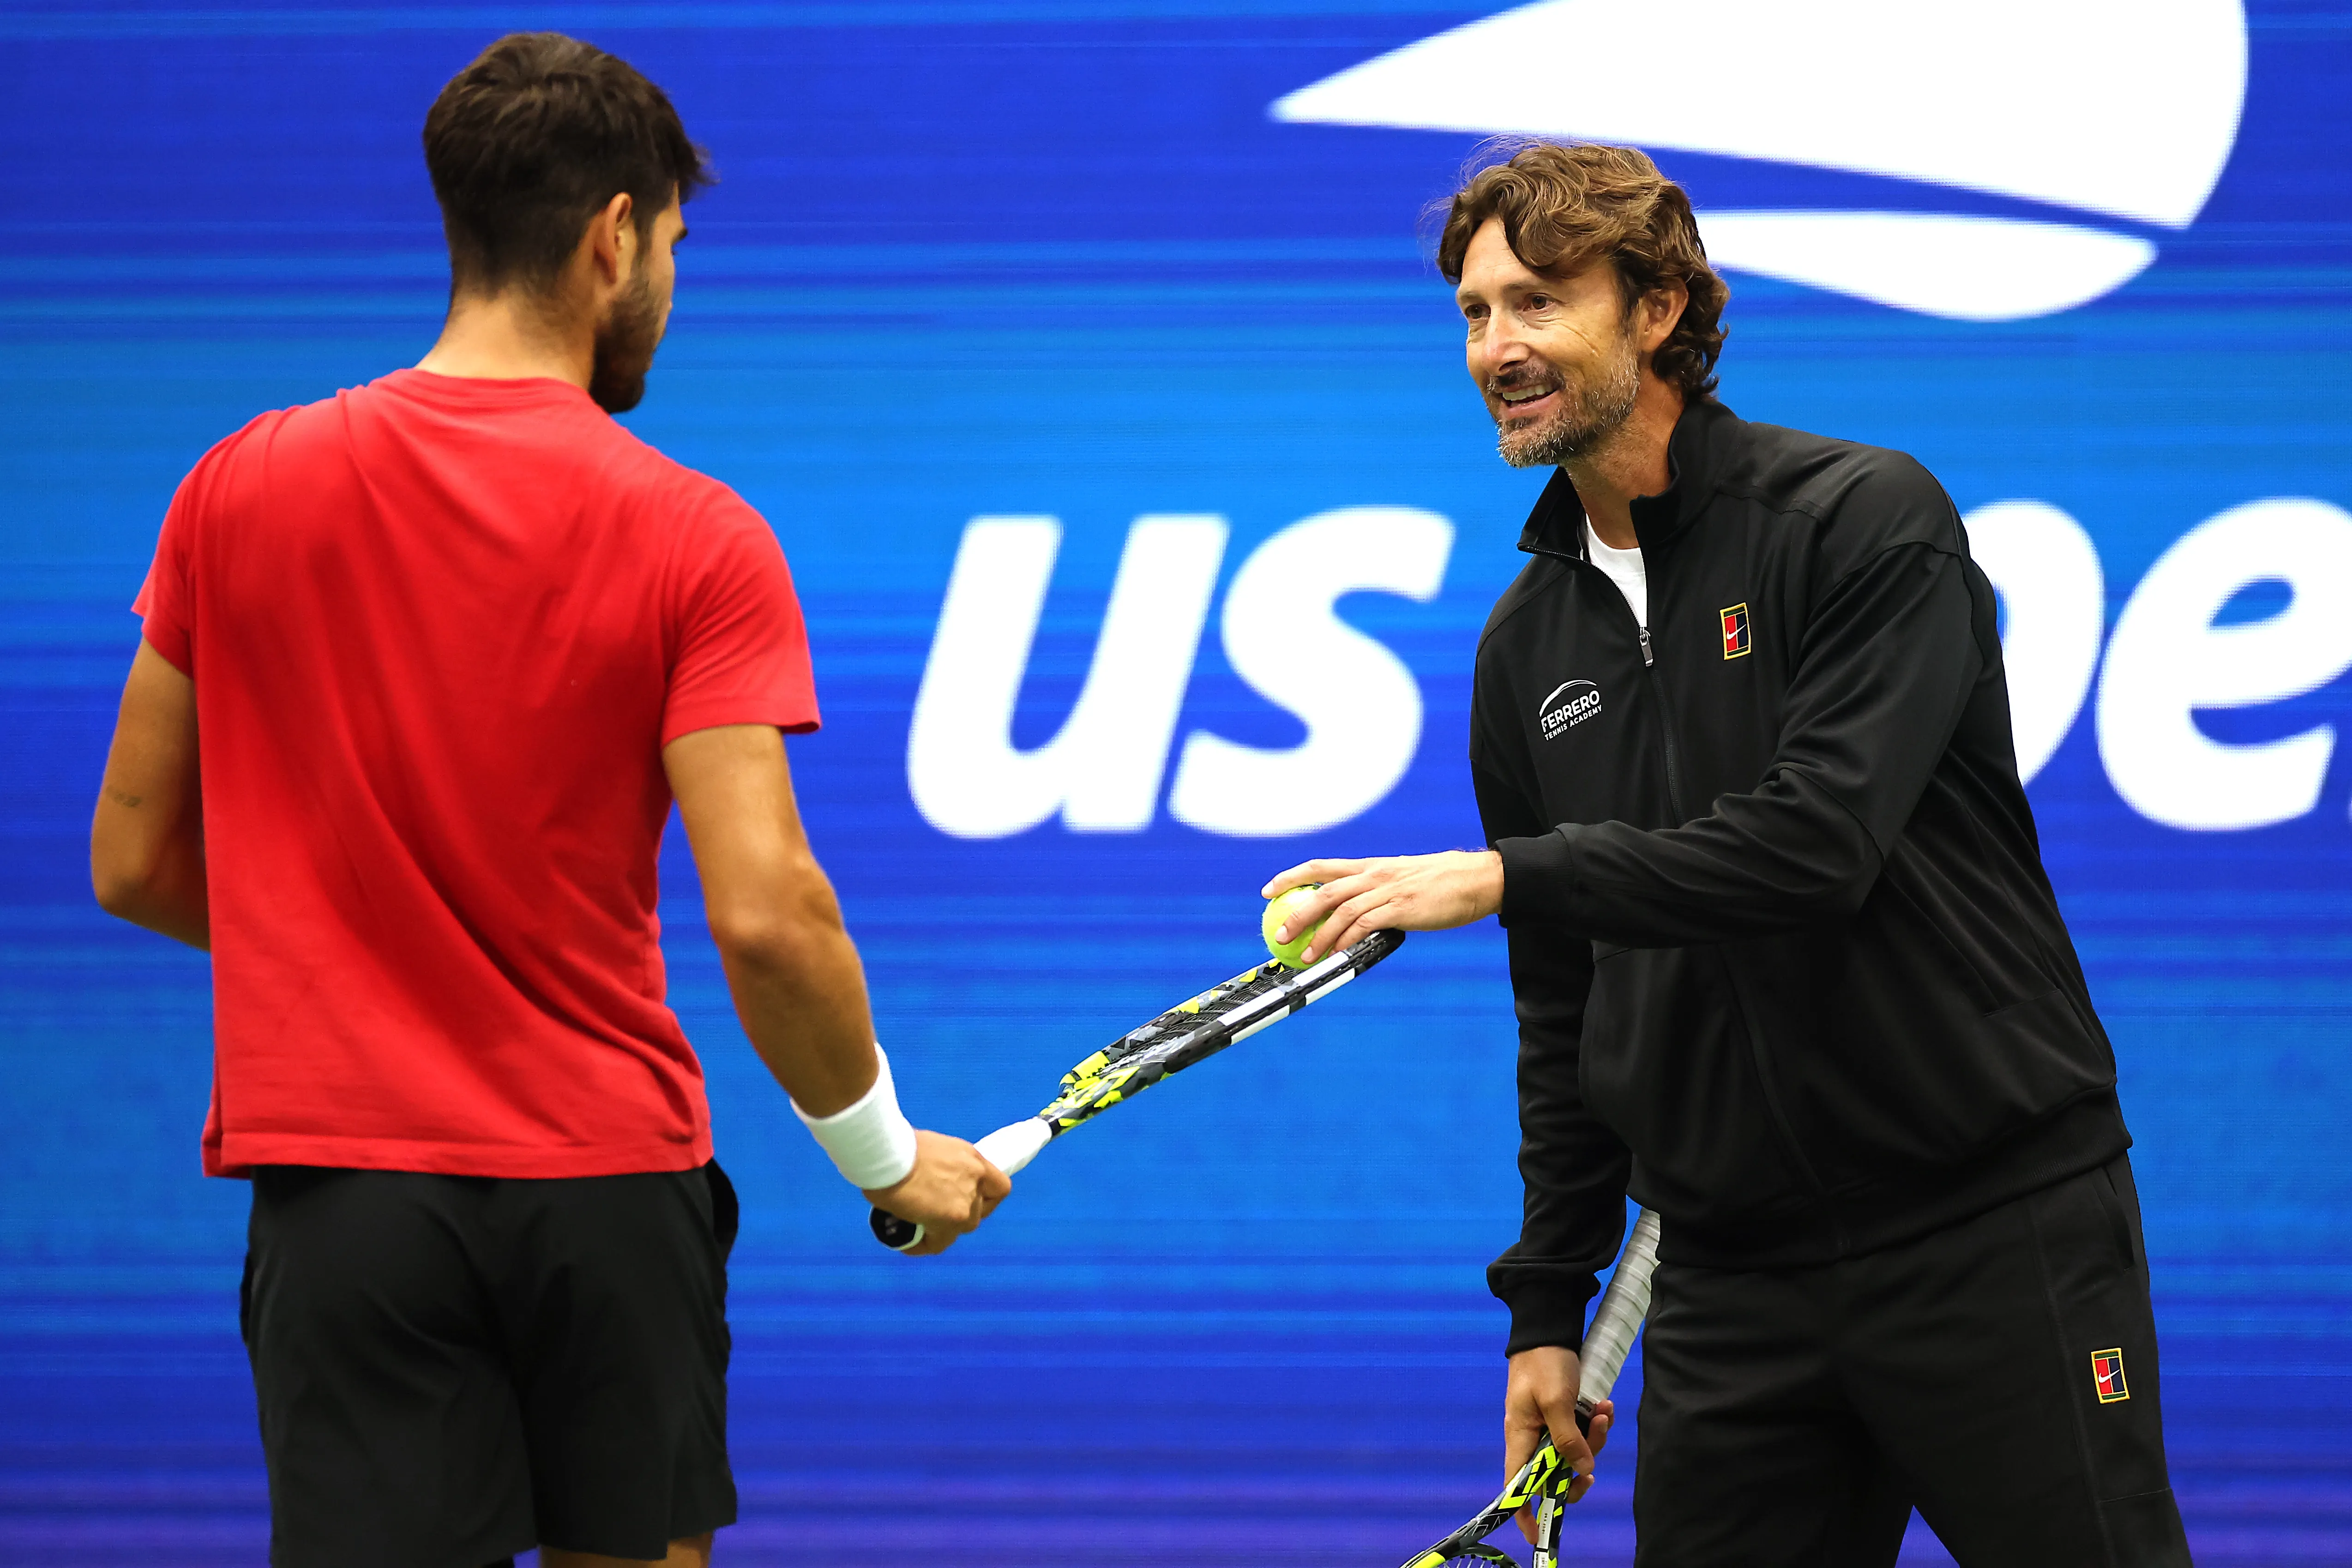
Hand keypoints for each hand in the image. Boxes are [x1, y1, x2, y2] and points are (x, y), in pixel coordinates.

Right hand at [863, 1129, 1011, 1255]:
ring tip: (919, 1227)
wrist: (886, 1153)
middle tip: (937, 1214)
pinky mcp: (949, 1222)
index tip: (971, 1200)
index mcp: (973, 1159)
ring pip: (960, 1229)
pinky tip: (908, 1242)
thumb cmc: (897, 1145)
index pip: (999, 1186)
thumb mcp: (932, 1148)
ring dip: (942, 1230)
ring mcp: (965, 1203)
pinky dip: (924, 1245)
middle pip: (979, 1211)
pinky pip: (938, 1243)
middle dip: (960, 1215)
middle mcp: (975, 1180)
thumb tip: (931, 1179)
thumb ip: (943, 1166)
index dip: (986, 1198)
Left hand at [1259, 850, 1503, 963]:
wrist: (1477, 879)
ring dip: (1319, 935)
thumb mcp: (1402, 880)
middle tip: (1279, 932)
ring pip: (1340, 910)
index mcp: (1371, 866)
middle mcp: (1374, 874)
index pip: (1321, 866)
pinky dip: (1347, 941)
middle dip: (1296, 912)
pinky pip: (1365, 925)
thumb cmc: (1443, 883)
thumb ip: (1377, 892)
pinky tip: (1337, 955)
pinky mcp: (1401, 908)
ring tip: (1304, 955)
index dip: (1291, 877)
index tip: (1269, 890)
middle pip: (1324, 889)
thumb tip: (1356, 915)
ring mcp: (1387, 890)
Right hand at [1505, 1344, 1611, 1539]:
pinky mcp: (1562, 1415)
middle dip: (1580, 1467)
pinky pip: (1581, 1433)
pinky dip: (1595, 1424)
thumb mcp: (1555, 1401)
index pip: (1516, 1486)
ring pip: (1574, 1453)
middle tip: (1595, 1450)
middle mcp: (1532, 1438)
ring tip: (1604, 1412)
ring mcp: (1547, 1427)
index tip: (1538, 1533)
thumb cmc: (1543, 1363)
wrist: (1547, 1329)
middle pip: (1555, 1474)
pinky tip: (1603, 1406)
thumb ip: (1568, 1438)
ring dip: (1594, 1438)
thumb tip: (1582, 1471)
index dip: (1525, 1511)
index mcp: (1520, 1438)